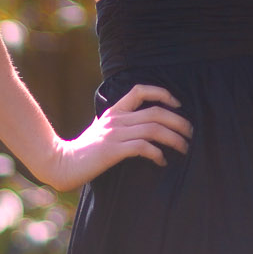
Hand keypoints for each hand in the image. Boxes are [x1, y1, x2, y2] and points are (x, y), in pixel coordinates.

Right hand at [37, 84, 190, 190]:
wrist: (63, 163)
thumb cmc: (84, 150)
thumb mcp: (101, 130)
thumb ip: (118, 124)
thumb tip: (141, 126)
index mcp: (115, 111)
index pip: (140, 90)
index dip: (162, 93)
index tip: (177, 104)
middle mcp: (117, 119)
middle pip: (156, 112)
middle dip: (178, 121)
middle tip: (190, 133)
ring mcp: (115, 134)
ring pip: (154, 129)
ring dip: (174, 138)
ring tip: (184, 148)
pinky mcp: (113, 150)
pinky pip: (143, 147)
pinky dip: (157, 154)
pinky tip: (162, 161)